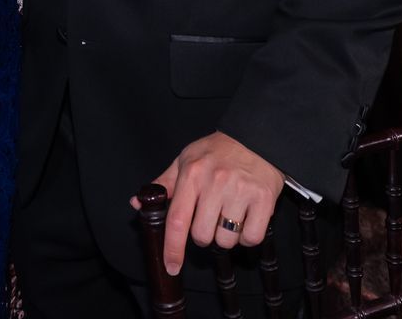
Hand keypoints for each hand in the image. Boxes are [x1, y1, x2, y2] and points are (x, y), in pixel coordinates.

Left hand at [133, 131, 282, 274]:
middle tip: (209, 218)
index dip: (172, 248)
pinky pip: (251, 238)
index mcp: (192, 174)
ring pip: (226, 240)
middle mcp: (216, 182)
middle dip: (203, 236)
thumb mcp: (186, 160)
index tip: (171, 266)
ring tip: (228, 216)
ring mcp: (241, 191)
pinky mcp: (264, 199)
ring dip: (225, 236)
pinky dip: (247, 237)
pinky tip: (245, 219)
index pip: (177, 220)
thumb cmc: (217, 152)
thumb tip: (137, 202)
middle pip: (202, 236)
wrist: (255, 136)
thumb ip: (163, 184)